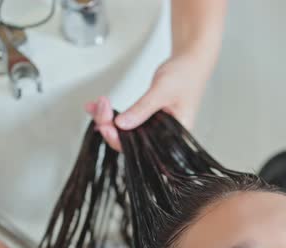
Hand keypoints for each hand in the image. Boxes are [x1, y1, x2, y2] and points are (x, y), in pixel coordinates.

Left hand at [86, 51, 210, 151]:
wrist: (191, 62)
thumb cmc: (185, 75)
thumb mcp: (161, 91)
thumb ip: (142, 109)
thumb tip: (121, 124)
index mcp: (174, 136)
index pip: (142, 147)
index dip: (120, 140)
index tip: (105, 126)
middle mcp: (163, 136)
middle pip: (129, 141)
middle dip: (109, 125)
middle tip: (100, 107)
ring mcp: (154, 128)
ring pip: (125, 131)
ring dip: (106, 119)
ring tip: (95, 105)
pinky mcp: (147, 120)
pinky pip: (126, 120)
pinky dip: (111, 113)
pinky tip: (99, 106)